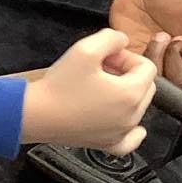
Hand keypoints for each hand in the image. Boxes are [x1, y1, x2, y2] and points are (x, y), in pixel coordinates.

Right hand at [20, 29, 156, 152]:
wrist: (35, 115)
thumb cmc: (58, 85)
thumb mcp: (86, 48)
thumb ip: (112, 37)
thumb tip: (123, 41)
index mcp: (131, 93)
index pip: (146, 67)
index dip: (125, 57)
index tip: (104, 58)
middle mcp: (131, 116)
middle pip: (145, 86)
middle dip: (127, 74)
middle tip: (100, 71)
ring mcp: (120, 133)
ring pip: (138, 108)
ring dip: (123, 95)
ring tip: (98, 89)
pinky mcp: (107, 144)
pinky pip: (131, 139)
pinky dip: (131, 130)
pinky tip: (122, 120)